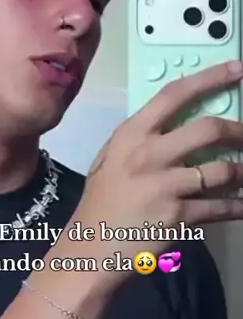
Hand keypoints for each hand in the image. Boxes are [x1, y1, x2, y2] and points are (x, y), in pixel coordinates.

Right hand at [79, 61, 242, 261]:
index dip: (210, 78)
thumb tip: (181, 121)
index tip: (237, 69)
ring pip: (222, 170)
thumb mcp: (111, 159)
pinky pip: (221, 206)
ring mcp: (164, 186)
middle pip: (208, 129)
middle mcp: (148, 155)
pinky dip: (238, 206)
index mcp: (131, 135)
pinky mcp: (178, 217)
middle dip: (239, 130)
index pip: (174, 95)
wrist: (91, 249)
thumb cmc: (101, 202)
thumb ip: (143, 138)